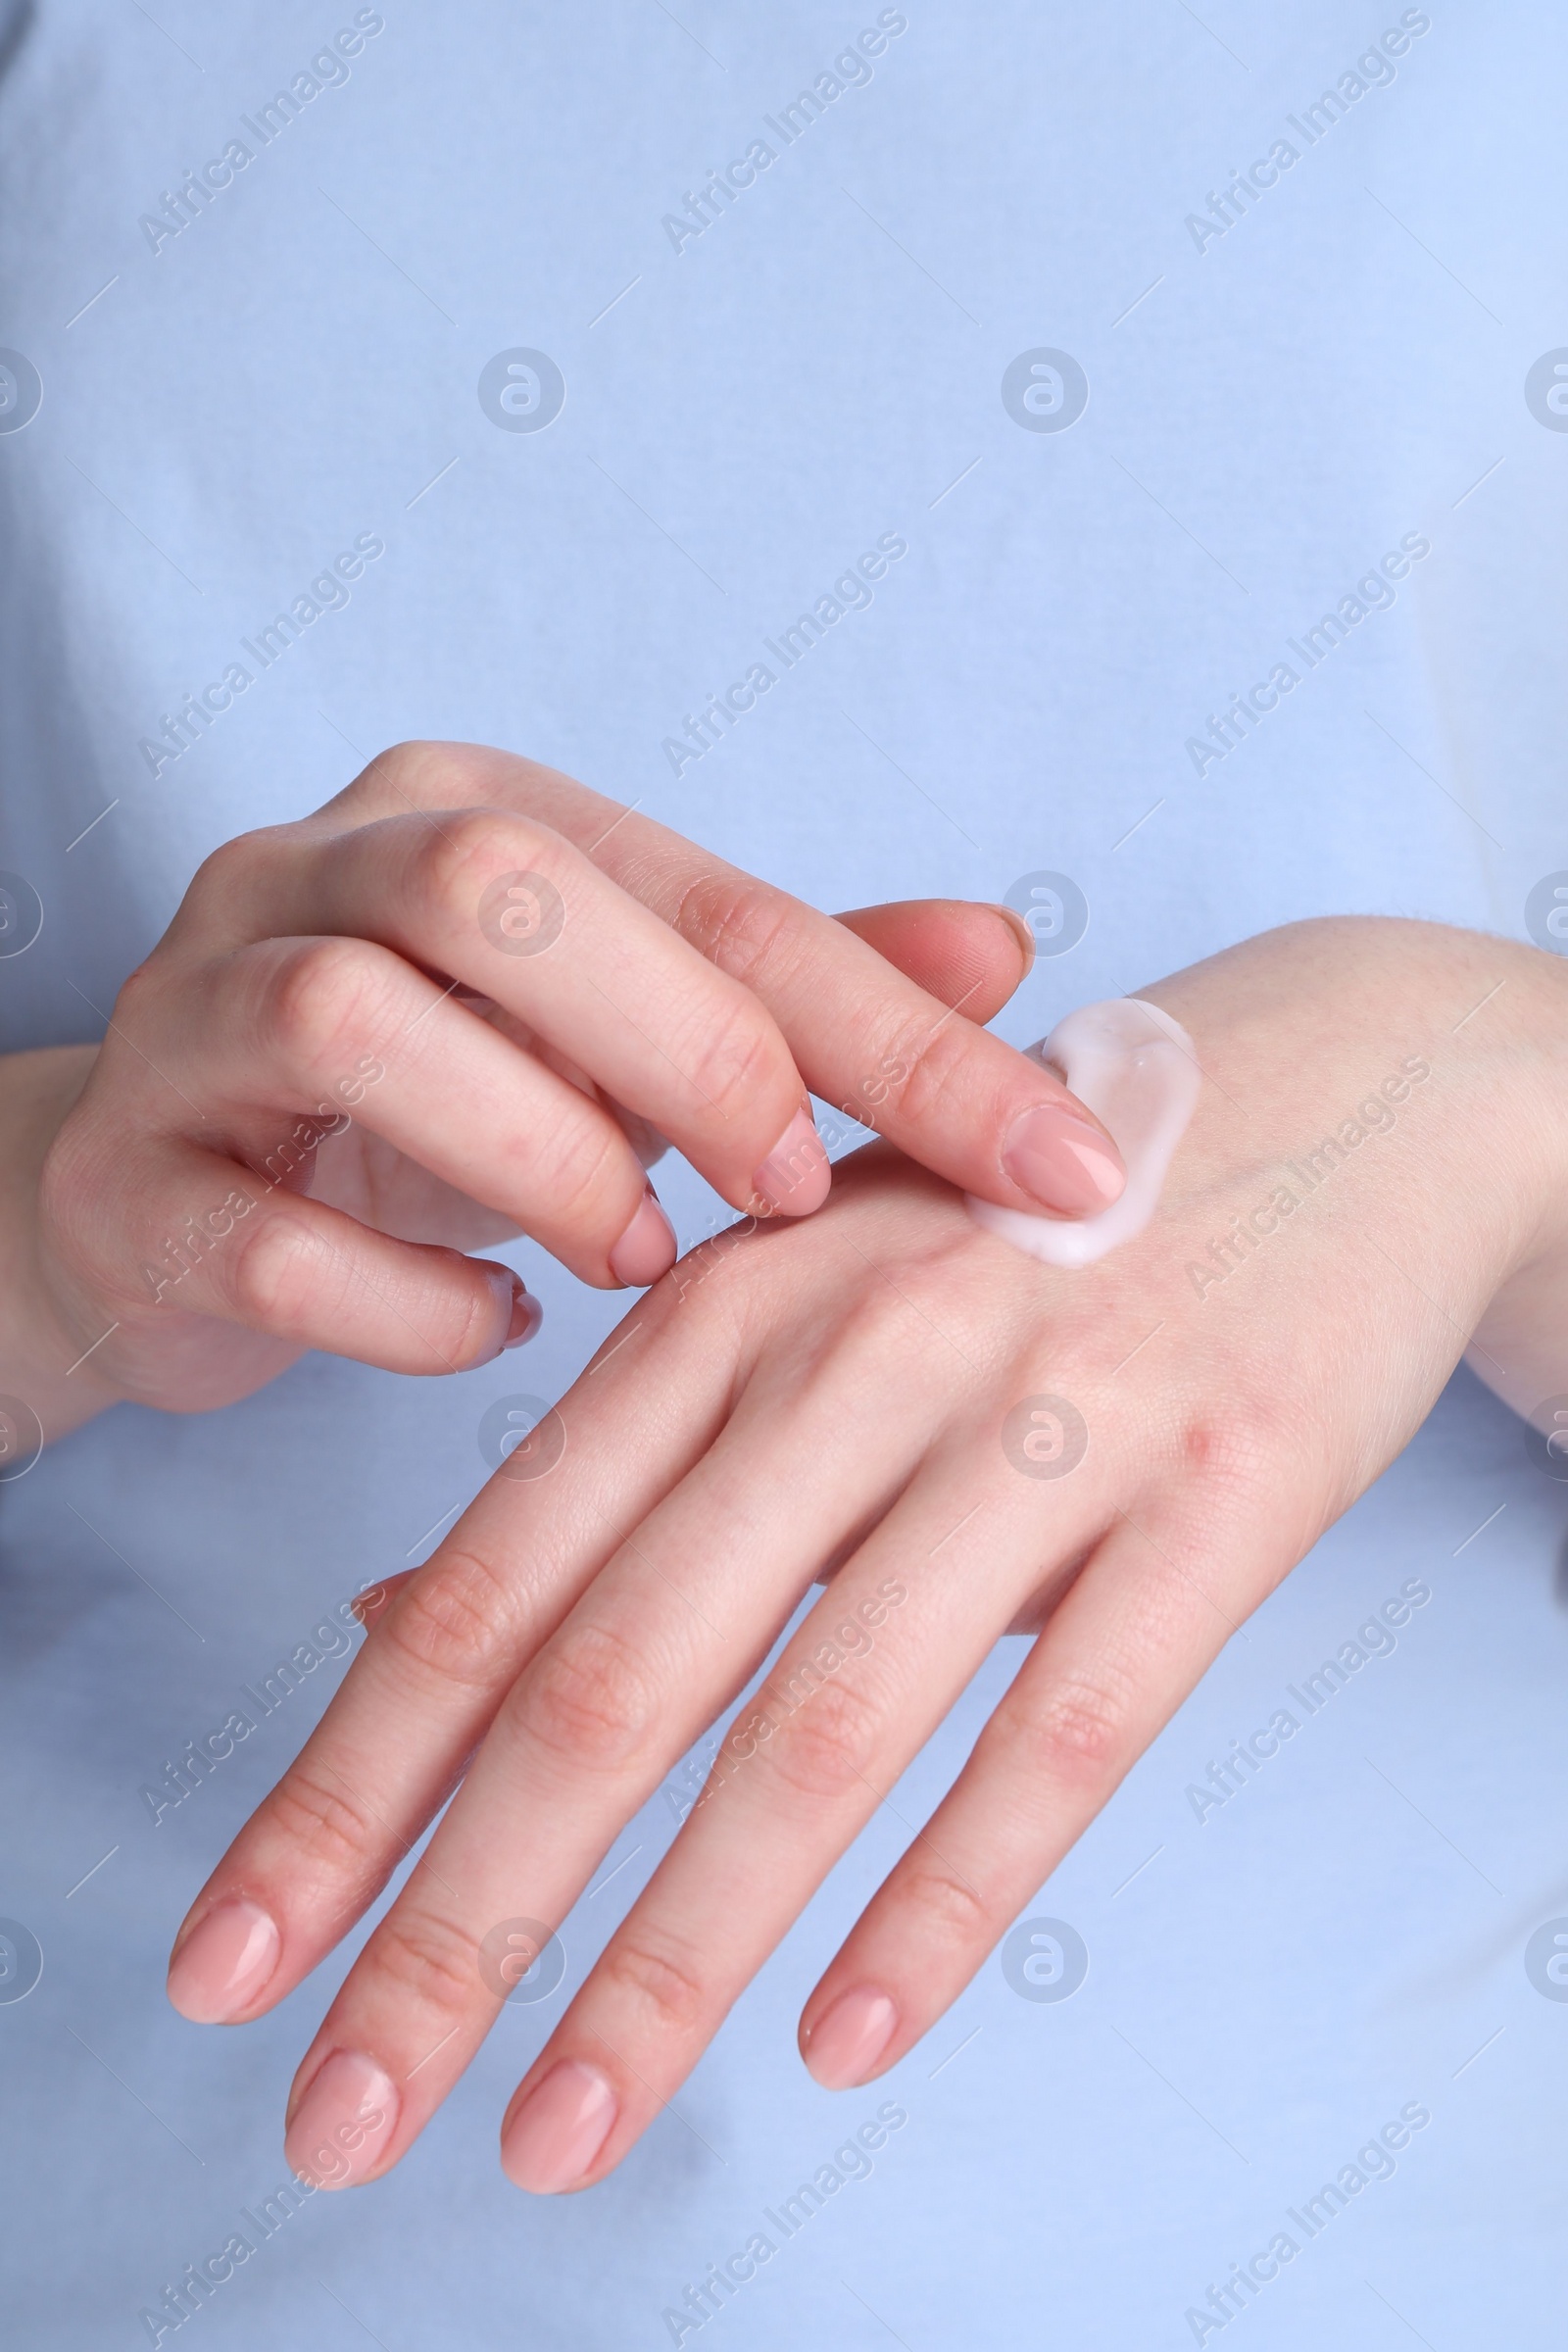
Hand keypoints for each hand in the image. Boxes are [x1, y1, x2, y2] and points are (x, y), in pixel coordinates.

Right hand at [10, 740, 1124, 1432]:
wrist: (161, 1192)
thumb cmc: (430, 1105)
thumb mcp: (618, 1034)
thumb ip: (795, 990)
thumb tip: (1004, 951)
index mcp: (465, 812)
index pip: (714, 896)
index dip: (897, 1031)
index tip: (1051, 1166)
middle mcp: (311, 872)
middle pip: (503, 891)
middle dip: (692, 1053)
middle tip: (787, 1196)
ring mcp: (191, 1019)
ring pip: (352, 1022)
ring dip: (540, 1162)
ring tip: (627, 1261)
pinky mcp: (123, 1183)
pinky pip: (263, 1238)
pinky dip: (405, 1307)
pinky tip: (486, 1328)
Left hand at [166, 917, 1567, 2194]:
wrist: (1339, 1088)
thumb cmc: (1026, 1220)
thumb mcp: (801, 1295)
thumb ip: (612, 1474)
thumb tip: (380, 1637)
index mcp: (727, 1305)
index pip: (489, 1584)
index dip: (341, 1790)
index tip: (230, 1963)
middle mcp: (856, 1352)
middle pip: (611, 1676)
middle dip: (457, 1922)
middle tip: (338, 2119)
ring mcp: (1046, 1417)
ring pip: (822, 1726)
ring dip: (674, 1959)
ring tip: (560, 2132)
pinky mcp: (1219, 1490)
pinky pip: (1068, 1729)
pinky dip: (948, 1899)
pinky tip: (847, 2036)